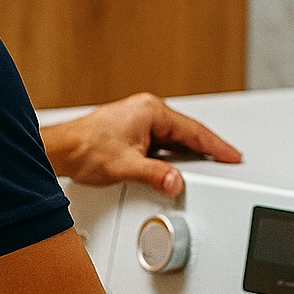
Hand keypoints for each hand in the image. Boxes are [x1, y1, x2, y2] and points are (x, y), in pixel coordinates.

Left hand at [40, 92, 241, 194]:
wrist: (60, 150)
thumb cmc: (85, 149)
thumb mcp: (125, 166)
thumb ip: (154, 175)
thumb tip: (176, 182)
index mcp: (150, 111)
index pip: (193, 131)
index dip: (215, 146)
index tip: (232, 156)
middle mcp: (145, 110)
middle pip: (186, 131)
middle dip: (207, 147)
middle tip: (228, 160)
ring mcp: (138, 118)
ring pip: (173, 136)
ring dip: (189, 150)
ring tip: (208, 164)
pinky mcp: (131, 129)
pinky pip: (161, 140)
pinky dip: (173, 152)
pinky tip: (176, 164)